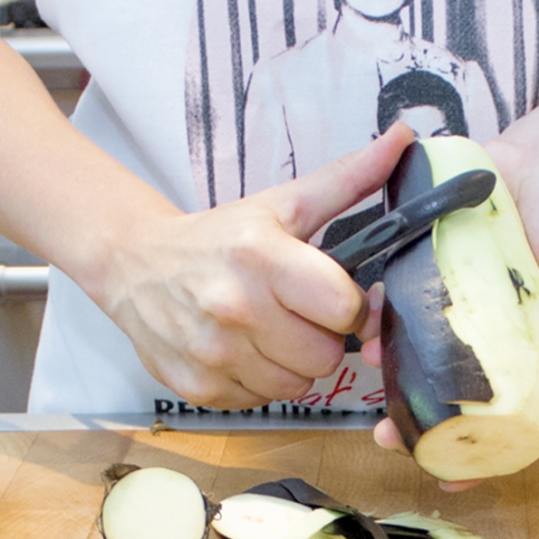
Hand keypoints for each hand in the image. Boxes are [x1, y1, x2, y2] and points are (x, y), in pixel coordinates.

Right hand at [98, 123, 414, 408]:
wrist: (134, 266)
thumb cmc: (218, 237)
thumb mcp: (280, 204)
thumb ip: (347, 178)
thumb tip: (404, 137)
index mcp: (261, 257)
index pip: (343, 309)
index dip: (348, 306)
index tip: (329, 296)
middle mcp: (234, 308)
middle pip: (326, 356)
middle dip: (320, 337)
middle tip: (294, 314)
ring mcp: (213, 353)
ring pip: (297, 385)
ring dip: (291, 364)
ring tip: (266, 332)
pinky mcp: (198, 387)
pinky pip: (261, 401)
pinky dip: (257, 381)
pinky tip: (240, 351)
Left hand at [361, 107, 538, 489]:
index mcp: (517, 349)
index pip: (495, 416)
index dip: (474, 455)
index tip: (445, 481)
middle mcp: (477, 333)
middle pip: (441, 391)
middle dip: (412, 418)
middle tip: (387, 433)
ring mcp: (447, 302)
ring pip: (411, 350)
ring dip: (387, 365)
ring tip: (370, 362)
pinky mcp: (423, 267)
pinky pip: (394, 298)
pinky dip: (378, 312)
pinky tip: (365, 317)